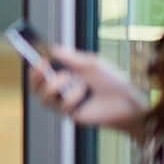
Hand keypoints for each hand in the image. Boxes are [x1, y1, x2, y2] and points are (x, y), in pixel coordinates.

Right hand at [28, 46, 148, 133]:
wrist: (128, 102)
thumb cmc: (113, 81)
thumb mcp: (91, 64)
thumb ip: (71, 57)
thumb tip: (52, 48)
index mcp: (66, 73)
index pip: (42, 70)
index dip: (35, 65)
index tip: (36, 58)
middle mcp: (62, 88)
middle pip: (36, 86)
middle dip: (35, 76)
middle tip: (42, 67)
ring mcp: (65, 102)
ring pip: (44, 97)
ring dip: (54, 85)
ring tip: (70, 80)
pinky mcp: (70, 114)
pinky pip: (60, 105)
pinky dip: (71, 96)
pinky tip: (84, 93)